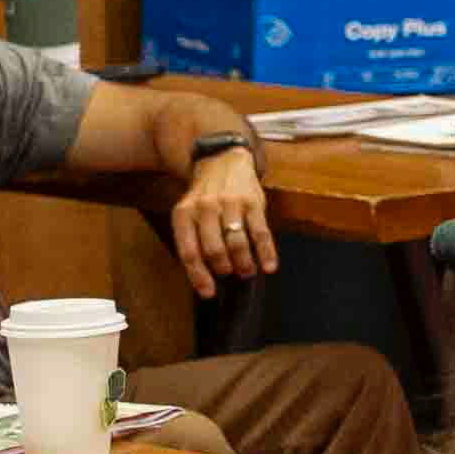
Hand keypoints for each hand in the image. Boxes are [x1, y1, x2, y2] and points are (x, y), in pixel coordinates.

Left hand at [171, 144, 281, 294]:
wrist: (223, 160)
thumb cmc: (205, 196)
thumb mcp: (190, 212)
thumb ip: (193, 239)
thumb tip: (203, 277)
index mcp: (184, 214)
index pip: (189, 252)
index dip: (199, 276)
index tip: (209, 293)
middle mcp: (206, 208)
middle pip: (214, 250)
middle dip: (223, 268)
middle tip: (230, 274)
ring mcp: (230, 204)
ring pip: (237, 243)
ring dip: (244, 264)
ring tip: (247, 271)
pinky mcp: (253, 202)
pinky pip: (261, 233)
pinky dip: (266, 253)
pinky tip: (270, 266)